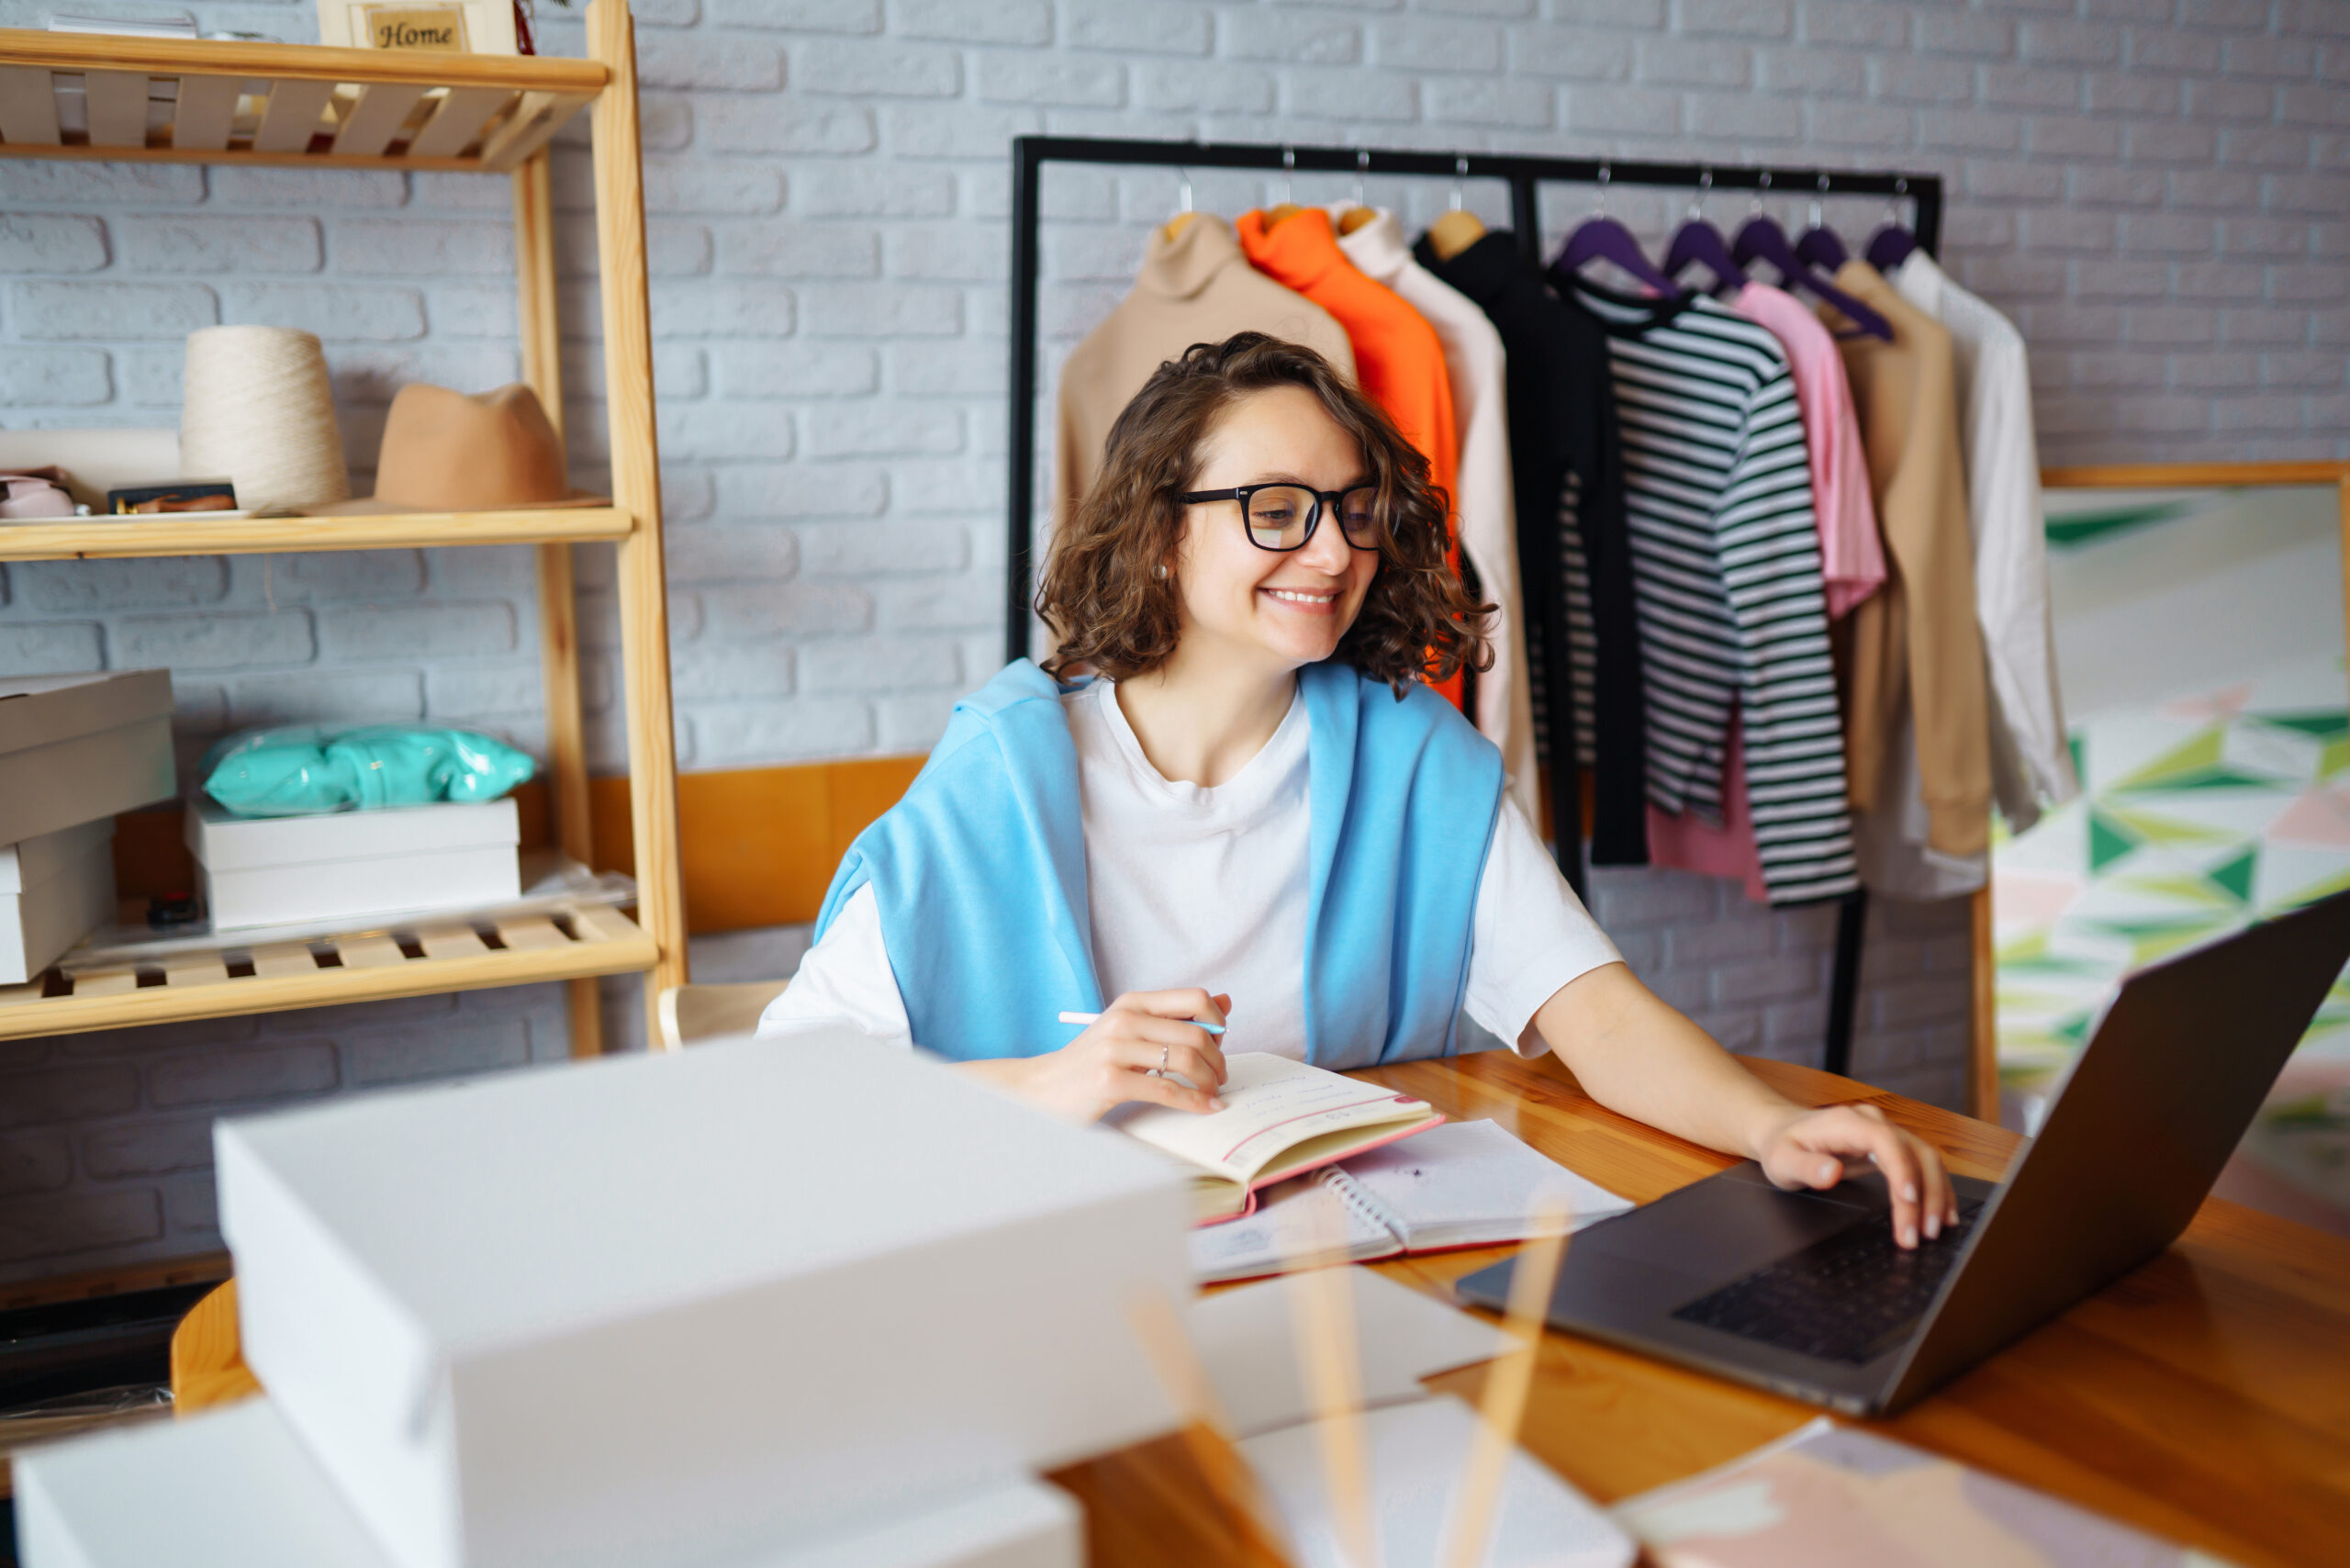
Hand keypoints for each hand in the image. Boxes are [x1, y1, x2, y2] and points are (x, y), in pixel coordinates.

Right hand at [987, 989, 1231, 1121]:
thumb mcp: (1132, 1031)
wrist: (1044, 1086)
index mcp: (1132, 1002)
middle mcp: (1124, 1020)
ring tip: (1212, 1092)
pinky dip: (1195, 1102)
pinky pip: (1168, 1091)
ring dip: (1210, 1081)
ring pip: (1186, 1061)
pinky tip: (1206, 1107)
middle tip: (1220, 1076)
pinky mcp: (1110, 1081)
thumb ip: (1176, 1017)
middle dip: (1219, 1059)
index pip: (1195, 998)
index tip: (1220, 1043)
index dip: (1217, 1022)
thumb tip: (1225, 1002)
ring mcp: (1115, 1050)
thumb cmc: (1092, 1060)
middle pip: (1196, 1034)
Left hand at [1749, 1102, 1957, 1250]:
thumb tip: (1832, 1172)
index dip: (1901, 1169)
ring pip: (1926, 1159)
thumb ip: (1806, 1167)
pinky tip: (1942, 1214)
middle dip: (1924, 1194)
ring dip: (1936, 1195)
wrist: (1783, 1131)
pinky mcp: (1893, 1147)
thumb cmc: (1783, 1146)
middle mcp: (1873, 1123)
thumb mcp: (1782, 1161)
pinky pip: (1923, 1165)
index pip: (1885, 1141)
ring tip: (1935, 1231)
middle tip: (1921, 1234)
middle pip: (1914, 1153)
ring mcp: (1887, 1132)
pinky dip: (1936, 1189)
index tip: (1908, 1199)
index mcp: (1847, 1122)